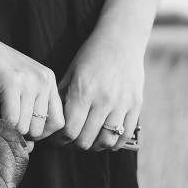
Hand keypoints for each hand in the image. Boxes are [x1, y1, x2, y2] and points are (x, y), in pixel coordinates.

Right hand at [0, 25, 64, 139]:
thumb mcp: (17, 87)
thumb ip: (27, 113)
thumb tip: (29, 148)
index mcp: (48, 81)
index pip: (58, 123)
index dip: (40, 134)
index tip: (22, 131)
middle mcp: (43, 79)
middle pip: (40, 128)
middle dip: (21, 133)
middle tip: (4, 123)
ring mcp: (29, 80)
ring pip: (25, 127)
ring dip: (8, 128)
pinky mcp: (11, 81)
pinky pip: (12, 118)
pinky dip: (1, 123)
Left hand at [50, 32, 143, 150]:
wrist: (121, 40)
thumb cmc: (90, 55)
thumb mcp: (70, 73)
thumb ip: (61, 98)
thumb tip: (51, 123)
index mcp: (83, 92)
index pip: (69, 131)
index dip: (60, 141)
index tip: (56, 140)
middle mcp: (103, 100)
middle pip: (85, 140)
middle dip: (73, 145)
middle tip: (69, 142)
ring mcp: (122, 103)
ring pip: (105, 141)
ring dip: (93, 146)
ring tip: (86, 142)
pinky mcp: (136, 105)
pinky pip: (125, 135)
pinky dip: (114, 143)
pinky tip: (105, 140)